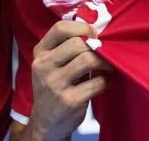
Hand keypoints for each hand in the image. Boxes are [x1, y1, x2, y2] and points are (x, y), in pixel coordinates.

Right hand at [29, 21, 111, 140]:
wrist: (46, 121)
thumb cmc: (54, 85)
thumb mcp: (52, 63)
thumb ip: (66, 47)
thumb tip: (97, 32)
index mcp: (40, 52)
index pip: (60, 28)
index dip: (82, 27)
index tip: (94, 35)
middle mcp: (44, 66)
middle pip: (77, 43)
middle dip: (96, 46)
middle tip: (105, 53)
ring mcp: (55, 84)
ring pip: (88, 60)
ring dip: (105, 62)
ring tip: (109, 66)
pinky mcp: (69, 100)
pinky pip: (97, 82)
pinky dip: (107, 81)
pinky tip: (106, 83)